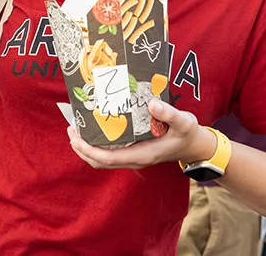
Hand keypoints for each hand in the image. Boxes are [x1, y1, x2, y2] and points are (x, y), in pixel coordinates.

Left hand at [67, 100, 214, 169]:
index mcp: (143, 154)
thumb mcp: (184, 122)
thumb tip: (151, 104)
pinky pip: (111, 153)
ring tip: (77, 130)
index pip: (109, 158)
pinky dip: (98, 145)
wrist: (193, 145)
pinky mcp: (134, 152)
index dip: (90, 150)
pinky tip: (95, 129)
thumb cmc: (187, 134)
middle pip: (101, 161)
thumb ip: (169, 114)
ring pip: (104, 159)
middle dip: (82, 149)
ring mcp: (134, 157)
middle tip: (71, 130)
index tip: (77, 138)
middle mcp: (135, 159)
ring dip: (87, 148)